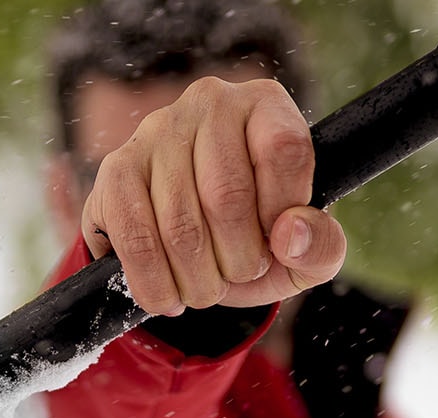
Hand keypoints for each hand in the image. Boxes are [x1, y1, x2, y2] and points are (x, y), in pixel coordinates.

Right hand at [80, 76, 345, 317]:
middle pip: (226, 195)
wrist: (196, 252)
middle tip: (238, 274)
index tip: (277, 241)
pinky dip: (154, 282)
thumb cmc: (259, 240)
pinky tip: (168, 294)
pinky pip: (134, 236)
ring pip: (179, 224)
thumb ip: (322, 246)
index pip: (283, 150)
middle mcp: (209, 102)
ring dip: (197, 280)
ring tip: (206, 289)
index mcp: (265, 105)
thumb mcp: (306, 251)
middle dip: (238, 260)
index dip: (282, 212)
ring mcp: (155, 131)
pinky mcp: (115, 168)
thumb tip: (290, 234)